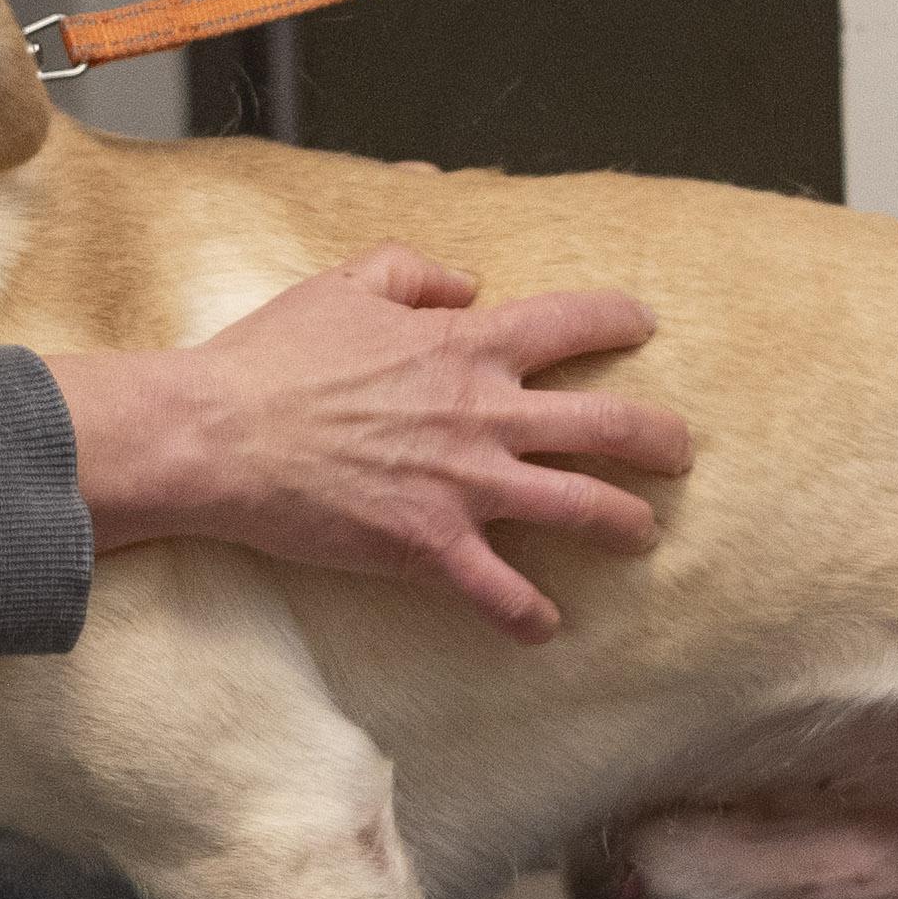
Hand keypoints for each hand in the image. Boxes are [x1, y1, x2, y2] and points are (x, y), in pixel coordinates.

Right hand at [47, 246, 689, 641]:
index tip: (643, 326)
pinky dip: (531, 616)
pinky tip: (547, 628)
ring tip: (644, 535)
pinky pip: (502, 593)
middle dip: (659, 442)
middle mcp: (483, 414)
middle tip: (679, 454)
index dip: (618, 321)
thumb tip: (466, 283)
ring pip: (581, 510)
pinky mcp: (431, 548)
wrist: (217, 434)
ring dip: (625, 524)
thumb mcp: (344, 283)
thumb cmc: (271, 356)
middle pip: (607, 427)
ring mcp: (465, 486)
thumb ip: (414, 270)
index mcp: (465, 344)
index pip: (571, 323)